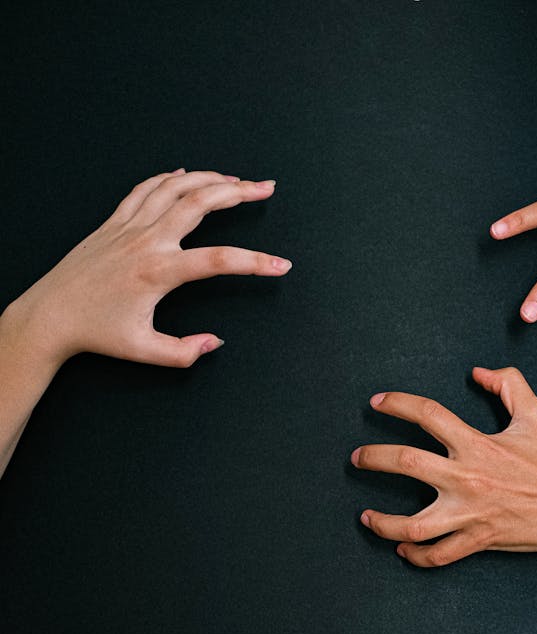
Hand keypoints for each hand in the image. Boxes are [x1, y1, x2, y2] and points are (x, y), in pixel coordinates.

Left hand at [3, 168, 291, 368]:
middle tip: (266, 188)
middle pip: (200, 203)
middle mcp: (146, 241)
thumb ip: (184, 352)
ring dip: (209, 178)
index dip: (256, 263)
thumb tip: (214, 342)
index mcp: (158, 271)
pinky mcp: (113, 222)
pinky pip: (145, 188)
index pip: (219, 260)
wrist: (51, 314)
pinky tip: (186, 175)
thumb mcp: (144, 351)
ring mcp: (128, 226)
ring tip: (236, 180)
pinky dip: (169, 177)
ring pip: (175, 188)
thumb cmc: (96, 333)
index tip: (281, 266)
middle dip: (239, 192)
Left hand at [353, 366, 536, 566]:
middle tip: (357, 458)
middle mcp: (468, 477)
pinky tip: (402, 550)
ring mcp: (470, 513)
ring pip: (412, 526)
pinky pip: (438, 555)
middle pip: (405, 463)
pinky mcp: (478, 540)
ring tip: (367, 518)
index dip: (397, 404)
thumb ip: (509, 385)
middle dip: (373, 458)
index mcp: (477, 444)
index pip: (427, 415)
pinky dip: (416, 556)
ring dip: (383, 524)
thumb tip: (480, 372)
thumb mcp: (535, 415)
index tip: (376, 403)